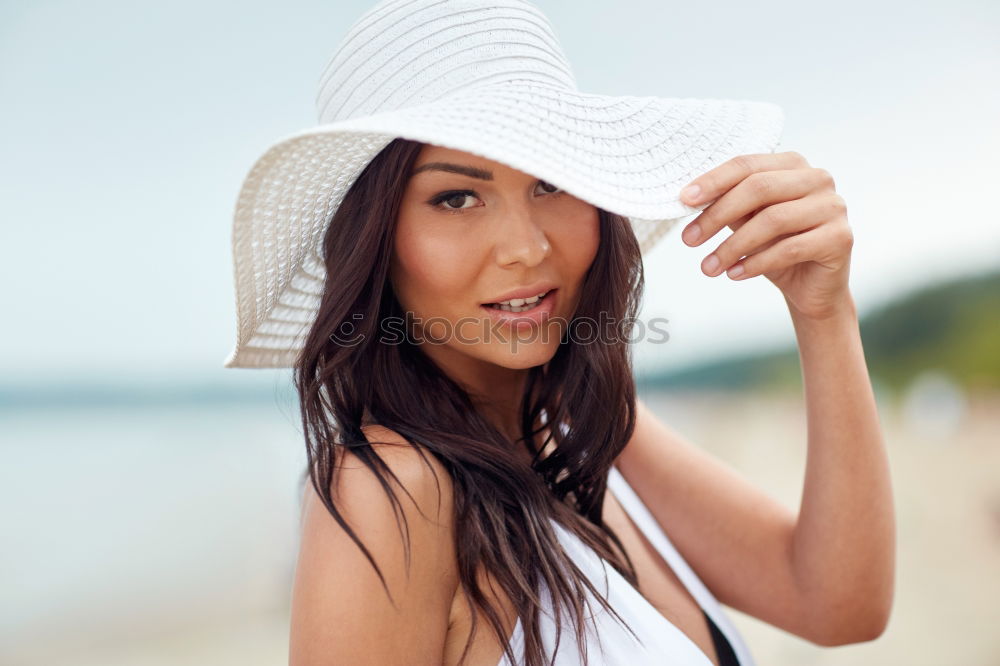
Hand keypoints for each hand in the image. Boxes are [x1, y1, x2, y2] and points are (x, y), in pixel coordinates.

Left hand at [679, 151, 854, 319]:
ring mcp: (833, 206)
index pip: (747, 165)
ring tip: (708, 268)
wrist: (810, 287)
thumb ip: (727, 205)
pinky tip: (733, 274)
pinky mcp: (841, 237)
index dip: (713, 181)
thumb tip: (688, 198)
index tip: (683, 201)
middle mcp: (818, 178)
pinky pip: (791, 248)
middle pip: (758, 188)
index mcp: (792, 165)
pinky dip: (755, 263)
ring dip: (732, 246)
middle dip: (717, 215)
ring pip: (773, 219)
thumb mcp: (745, 222)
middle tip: (688, 240)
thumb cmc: (773, 247)